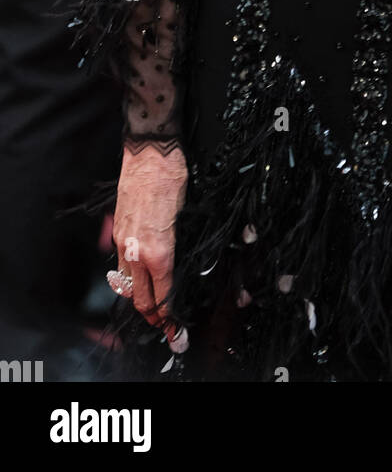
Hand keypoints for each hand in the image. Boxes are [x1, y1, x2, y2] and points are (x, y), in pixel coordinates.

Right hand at [112, 143, 187, 341]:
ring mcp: (123, 241)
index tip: (175, 329)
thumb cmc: (173, 177)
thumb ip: (179, 244)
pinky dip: (129, 278)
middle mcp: (136, 250)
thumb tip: (179, 266)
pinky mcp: (117, 230)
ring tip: (151, 309)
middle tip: (165, 327)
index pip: (162, 295)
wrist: (149, 151)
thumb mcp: (186, 214)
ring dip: (138, 300)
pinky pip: (120, 264)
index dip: (169, 316)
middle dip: (152, 317)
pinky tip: (139, 279)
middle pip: (139, 298)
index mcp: (158, 250)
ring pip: (126, 283)